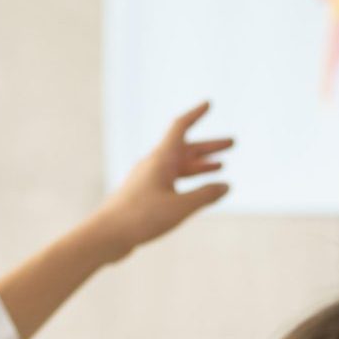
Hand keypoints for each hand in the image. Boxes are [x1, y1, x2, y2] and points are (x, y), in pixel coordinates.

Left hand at [90, 101, 232, 259]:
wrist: (106, 235)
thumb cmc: (141, 218)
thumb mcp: (180, 207)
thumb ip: (205, 195)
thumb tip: (225, 186)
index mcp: (161, 159)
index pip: (180, 127)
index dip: (195, 114)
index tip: (208, 104)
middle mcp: (154, 165)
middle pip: (185, 148)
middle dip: (209, 146)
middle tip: (232, 143)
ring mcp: (148, 179)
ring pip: (179, 166)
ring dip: (200, 164)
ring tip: (221, 166)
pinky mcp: (145, 195)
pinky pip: (171, 181)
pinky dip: (188, 181)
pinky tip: (197, 190)